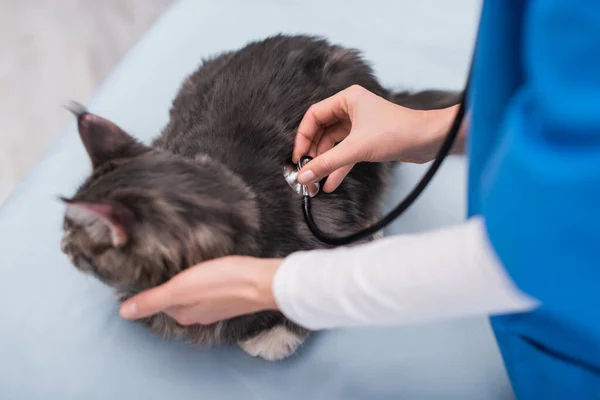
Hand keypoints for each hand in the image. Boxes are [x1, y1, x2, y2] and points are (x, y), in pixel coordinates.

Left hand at [119, 256, 280, 325]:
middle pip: (177, 300)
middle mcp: (199, 315)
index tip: (150, 269)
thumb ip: (153, 300)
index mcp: (183, 314)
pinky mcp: (232, 297)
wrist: (262, 281)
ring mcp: (217, 307)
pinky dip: (206, 282)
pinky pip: (212, 290)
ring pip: (195, 295)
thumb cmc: (221, 282)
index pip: (159, 302)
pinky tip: (209, 269)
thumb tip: (124, 314)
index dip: (154, 287)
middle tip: (165, 262)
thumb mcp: (180, 289)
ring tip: (186, 263)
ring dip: (189, 284)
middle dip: (171, 285)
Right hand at [293, 85, 460, 191]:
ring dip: (325, 163)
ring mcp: (359, 125)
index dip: (303, 137)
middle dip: (313, 153)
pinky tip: (330, 183)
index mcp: (347, 99)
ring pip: (333, 144)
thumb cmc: (398, 132)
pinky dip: (338, 167)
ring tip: (315, 182)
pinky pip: (346, 153)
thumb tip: (304, 175)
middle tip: (304, 171)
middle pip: (322, 131)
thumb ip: (327, 163)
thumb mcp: (356, 148)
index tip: (297, 157)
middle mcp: (351, 109)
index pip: (314, 116)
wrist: (428, 140)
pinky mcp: (367, 140)